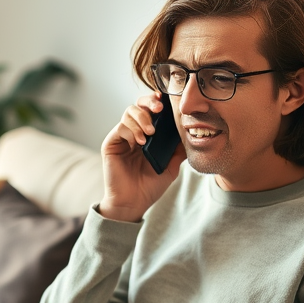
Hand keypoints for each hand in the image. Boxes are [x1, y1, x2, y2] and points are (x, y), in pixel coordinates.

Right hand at [98, 92, 185, 221]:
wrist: (133, 203)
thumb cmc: (150, 186)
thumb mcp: (171, 166)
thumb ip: (178, 149)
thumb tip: (192, 132)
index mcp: (148, 135)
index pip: (152, 111)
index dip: (158, 102)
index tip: (167, 99)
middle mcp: (133, 132)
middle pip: (138, 105)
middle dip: (149, 103)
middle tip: (159, 109)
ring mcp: (122, 137)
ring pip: (129, 112)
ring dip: (142, 118)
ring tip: (150, 133)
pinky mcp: (111, 144)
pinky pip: (120, 127)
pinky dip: (132, 130)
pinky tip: (140, 142)